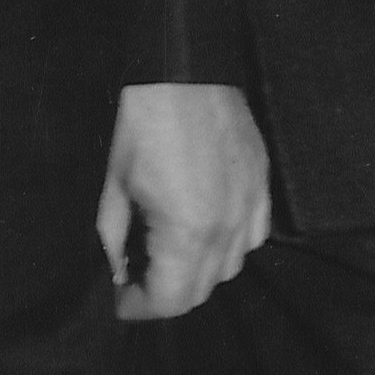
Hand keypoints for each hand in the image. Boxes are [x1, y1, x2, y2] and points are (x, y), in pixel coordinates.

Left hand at [99, 83, 271, 320]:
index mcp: (188, 230)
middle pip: (202, 290)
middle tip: (137, 275)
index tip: (119, 298)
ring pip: (231, 266)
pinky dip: (230, 243)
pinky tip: (206, 228)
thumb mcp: (112, 186)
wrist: (182, 67)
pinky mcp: (262, 184)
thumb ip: (114, 240)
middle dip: (166, 292)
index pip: (170, 300)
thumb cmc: (140, 122)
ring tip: (168, 252)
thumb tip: (119, 269)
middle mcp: (228, 227)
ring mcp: (252, 205)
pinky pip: (254, 235)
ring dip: (198, 270)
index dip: (139, 306)